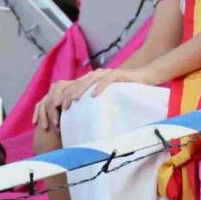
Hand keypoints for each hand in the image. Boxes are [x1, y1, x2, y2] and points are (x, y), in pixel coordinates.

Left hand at [31, 68, 156, 132]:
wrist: (144, 78)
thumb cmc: (126, 92)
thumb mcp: (107, 100)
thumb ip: (95, 107)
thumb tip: (83, 125)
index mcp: (91, 81)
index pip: (72, 88)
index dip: (62, 98)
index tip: (56, 110)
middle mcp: (96, 75)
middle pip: (76, 84)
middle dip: (66, 96)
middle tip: (60, 108)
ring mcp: (106, 74)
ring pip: (88, 81)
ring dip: (79, 91)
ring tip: (72, 102)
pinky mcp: (118, 74)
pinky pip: (107, 80)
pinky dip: (99, 87)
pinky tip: (93, 96)